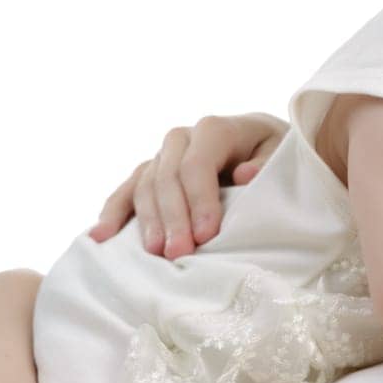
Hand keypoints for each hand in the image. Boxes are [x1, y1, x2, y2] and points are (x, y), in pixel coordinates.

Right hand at [88, 113, 288, 258]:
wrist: (259, 145)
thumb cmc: (274, 153)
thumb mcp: (283, 153)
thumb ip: (267, 163)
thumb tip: (243, 174)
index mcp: (215, 129)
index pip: (197, 165)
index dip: (199, 201)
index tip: (207, 236)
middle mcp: (182, 138)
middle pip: (167, 178)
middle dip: (173, 218)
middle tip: (179, 254)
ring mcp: (161, 155)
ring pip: (145, 186)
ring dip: (147, 222)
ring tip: (155, 254)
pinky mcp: (150, 173)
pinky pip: (126, 192)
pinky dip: (112, 214)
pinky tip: (100, 237)